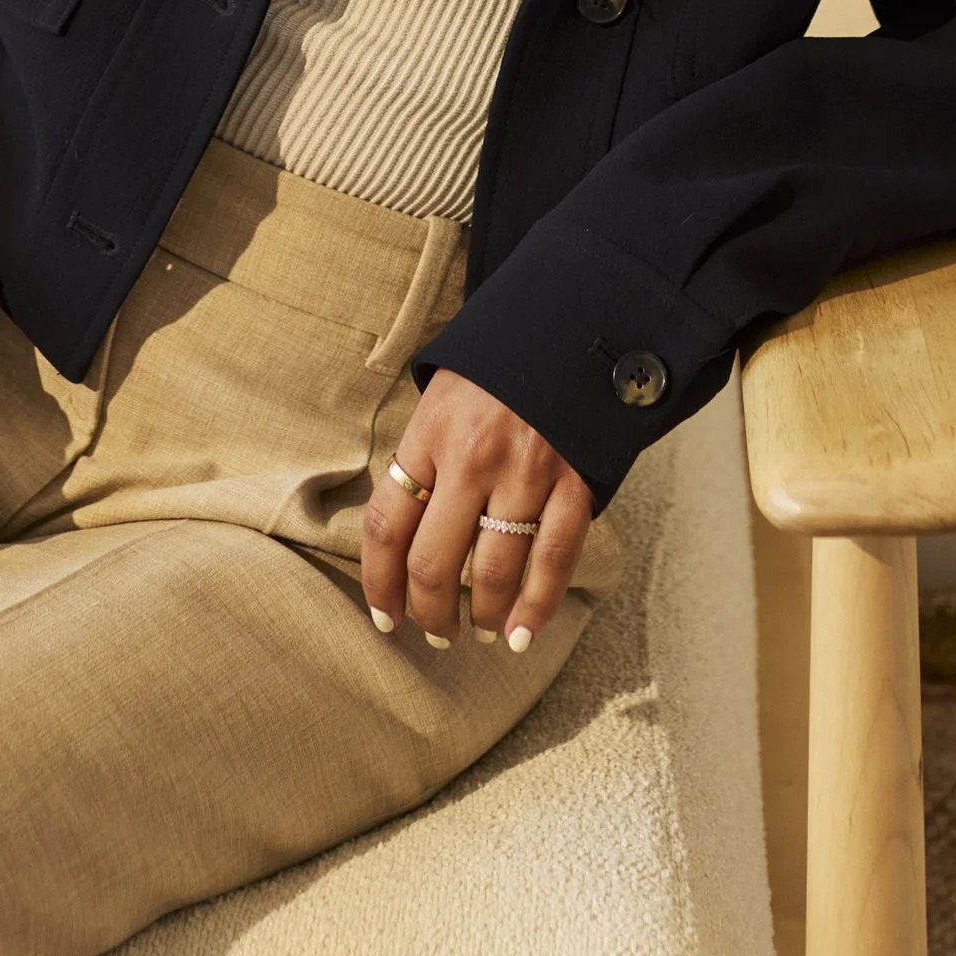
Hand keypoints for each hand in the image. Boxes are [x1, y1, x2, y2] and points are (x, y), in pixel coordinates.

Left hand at [360, 371, 590, 655]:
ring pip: (493, 571)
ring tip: (481, 630)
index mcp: (431, 431)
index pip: (387, 525)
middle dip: (430, 612)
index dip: (379, 583)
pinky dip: (537, 607)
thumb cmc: (498, 366)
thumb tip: (401, 536)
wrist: (574, 322)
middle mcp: (474, 456)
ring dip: (482, 615)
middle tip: (436, 632)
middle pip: (434, 562)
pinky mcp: (576, 481)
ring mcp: (528, 472)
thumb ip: (424, 457)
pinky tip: (520, 633)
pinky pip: (553, 560)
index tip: (386, 616)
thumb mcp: (443, 396)